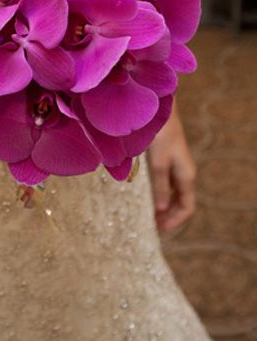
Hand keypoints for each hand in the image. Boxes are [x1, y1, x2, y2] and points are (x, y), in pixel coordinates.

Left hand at [146, 100, 196, 232]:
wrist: (161, 112)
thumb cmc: (160, 136)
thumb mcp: (159, 163)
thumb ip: (161, 186)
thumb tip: (162, 209)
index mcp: (186, 176)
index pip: (187, 207)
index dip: (175, 220)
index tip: (160, 229)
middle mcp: (185, 172)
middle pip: (182, 201)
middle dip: (170, 215)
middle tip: (154, 225)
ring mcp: (178, 166)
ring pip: (176, 193)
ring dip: (166, 205)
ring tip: (152, 214)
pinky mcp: (169, 159)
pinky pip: (170, 183)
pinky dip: (163, 193)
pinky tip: (152, 195)